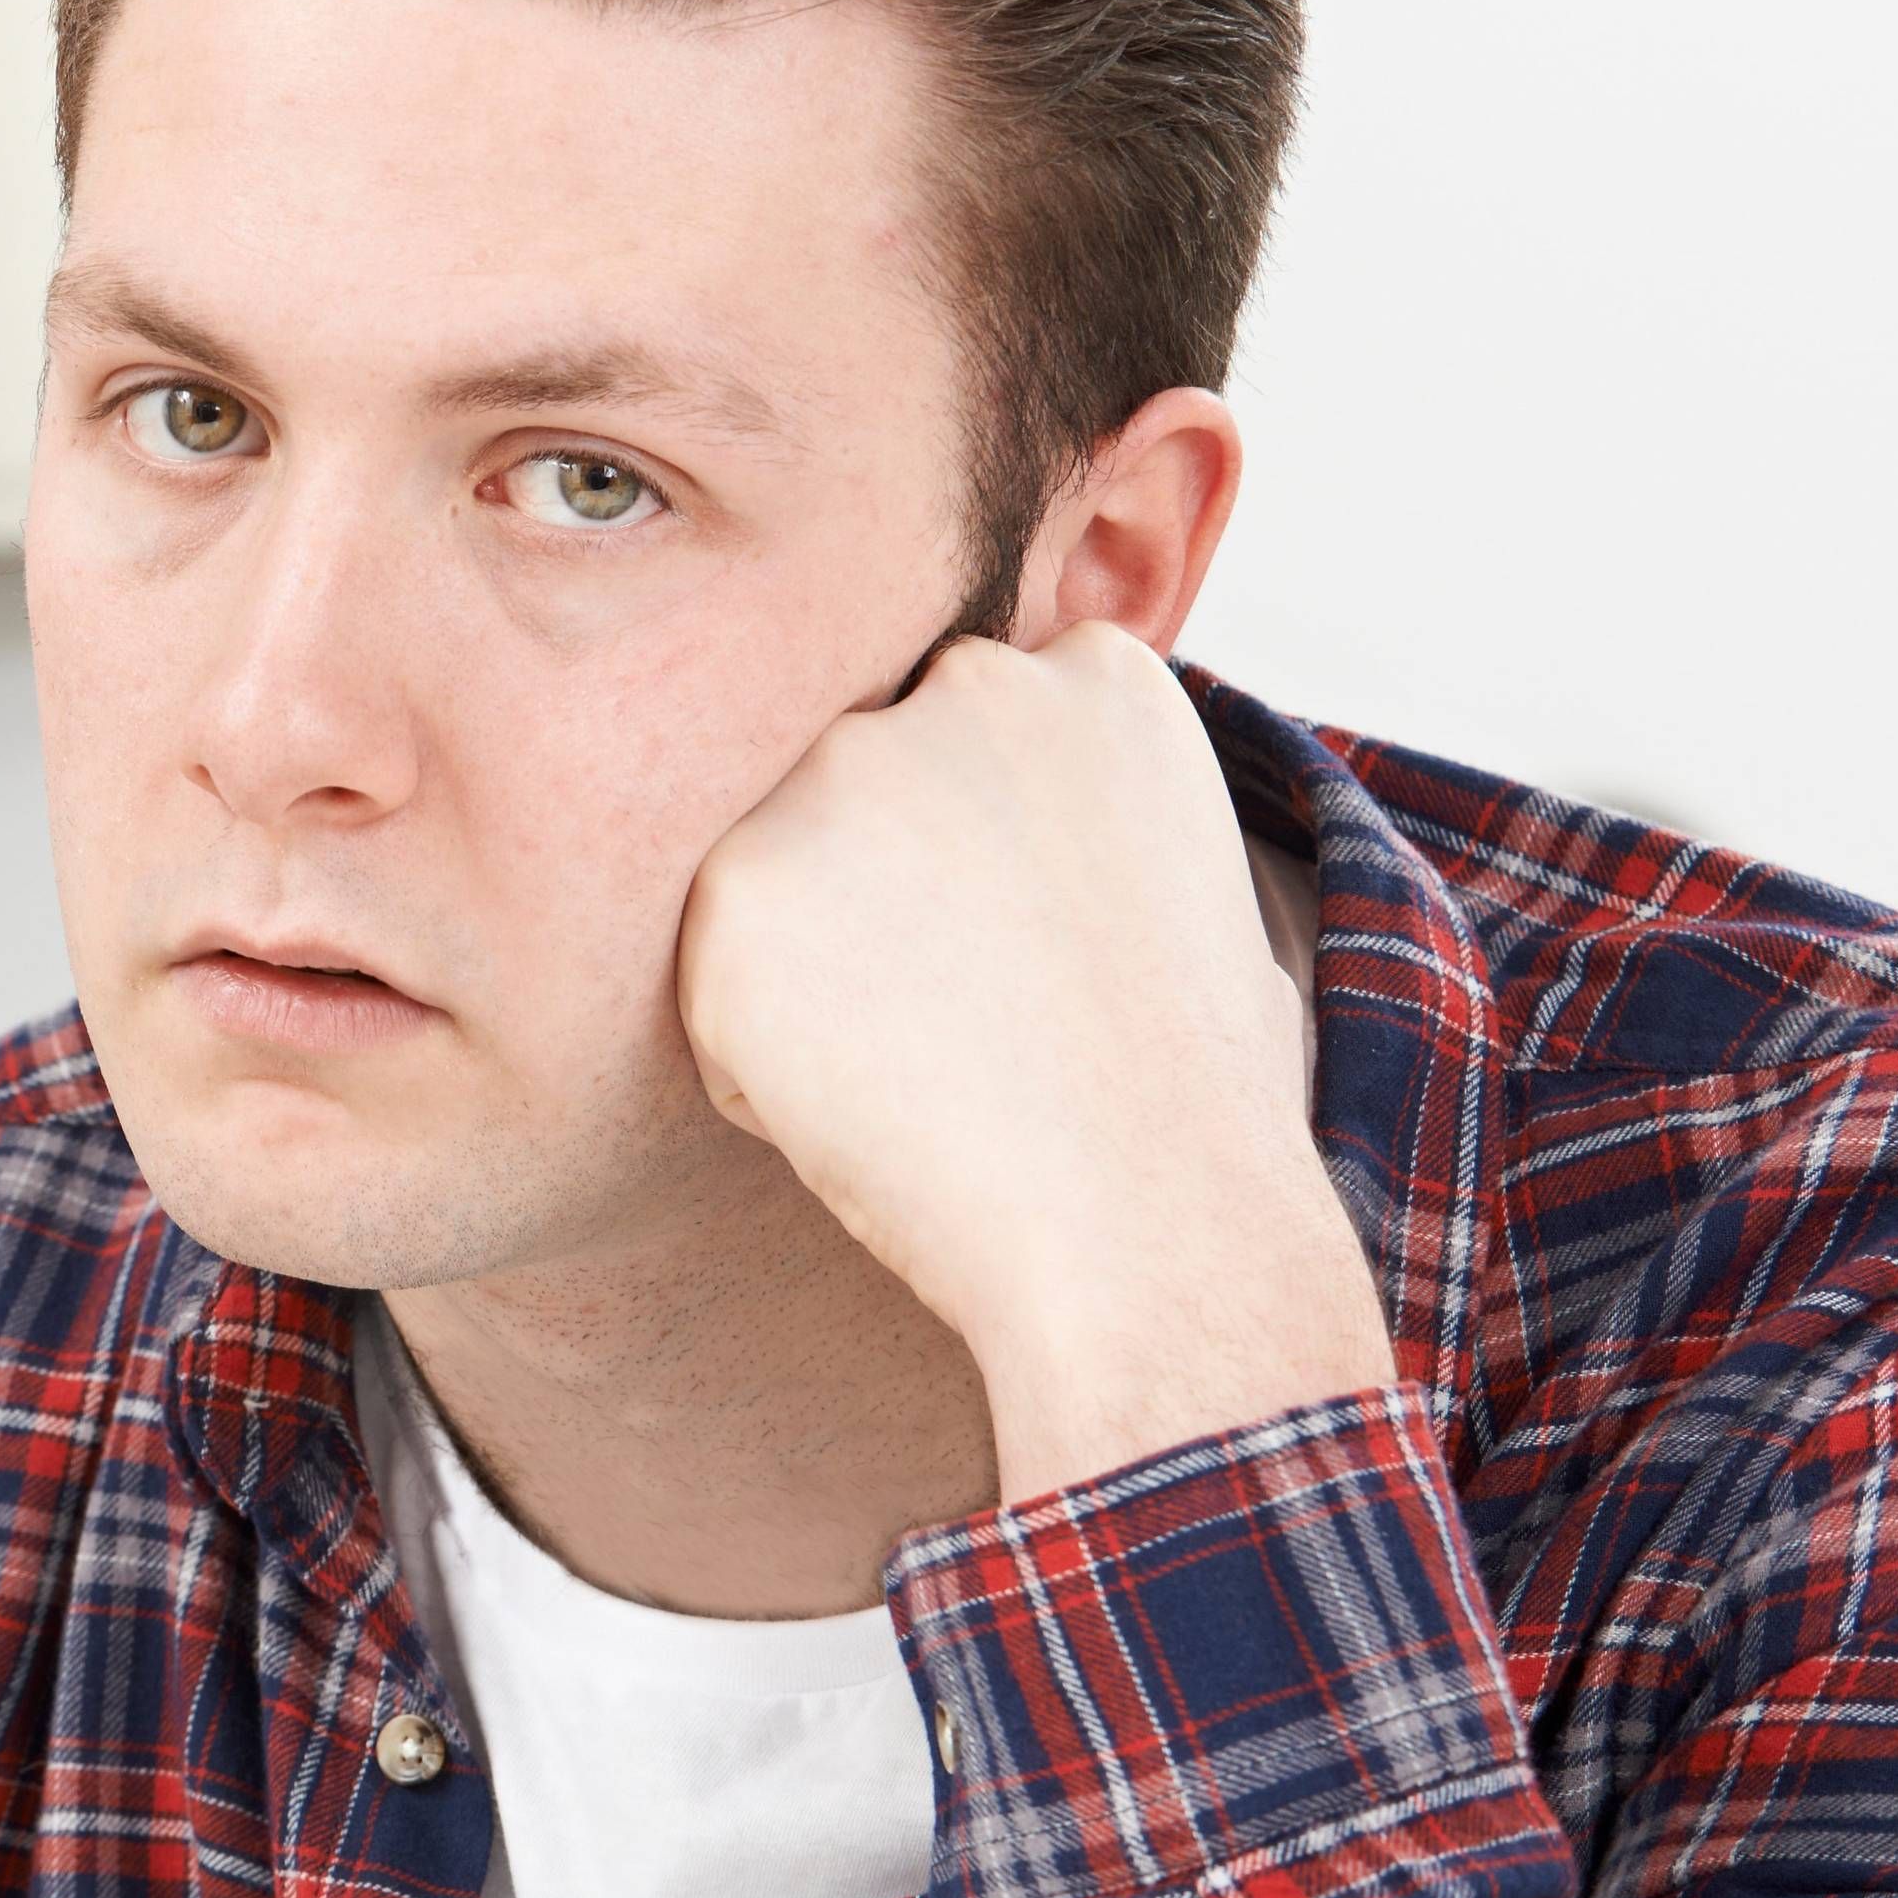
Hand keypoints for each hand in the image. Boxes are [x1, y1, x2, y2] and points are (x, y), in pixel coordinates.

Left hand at [675, 622, 1384, 1500]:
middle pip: (862, 793)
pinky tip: (868, 1108)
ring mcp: (844, 773)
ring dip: (817, 975)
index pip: (968, 734)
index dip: (983, 858)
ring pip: (780, 879)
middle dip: (886, 898)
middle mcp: (962, 688)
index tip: (1031, 946)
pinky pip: (714, 982)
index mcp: (1093, 676)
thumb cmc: (1183, 1095)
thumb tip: (984, 811)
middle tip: (977, 1019)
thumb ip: (1070, 799)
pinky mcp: (737, 879)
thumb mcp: (1175, 878)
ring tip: (933, 1063)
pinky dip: (758, 1065)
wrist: (1146, 1221)